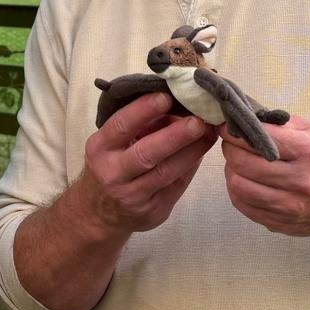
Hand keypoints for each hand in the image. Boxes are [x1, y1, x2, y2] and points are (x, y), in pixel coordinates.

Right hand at [79, 91, 218, 235]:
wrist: (99, 212)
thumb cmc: (110, 165)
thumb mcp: (112, 144)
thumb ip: (139, 126)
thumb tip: (175, 106)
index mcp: (99, 148)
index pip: (122, 126)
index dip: (144, 110)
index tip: (166, 96)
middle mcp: (112, 173)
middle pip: (146, 153)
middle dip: (175, 135)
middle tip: (197, 121)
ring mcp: (132, 195)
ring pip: (166, 172)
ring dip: (191, 151)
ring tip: (209, 134)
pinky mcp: (152, 210)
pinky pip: (176, 186)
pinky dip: (191, 167)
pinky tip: (201, 152)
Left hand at [219, 116, 309, 237]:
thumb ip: (280, 125)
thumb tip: (245, 119)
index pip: (258, 139)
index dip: (235, 131)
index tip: (227, 127)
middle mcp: (300, 181)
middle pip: (242, 163)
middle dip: (231, 149)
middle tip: (233, 144)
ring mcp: (290, 206)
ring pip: (238, 185)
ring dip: (231, 171)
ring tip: (238, 163)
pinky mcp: (281, 223)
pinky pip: (243, 205)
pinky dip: (237, 190)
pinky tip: (245, 181)